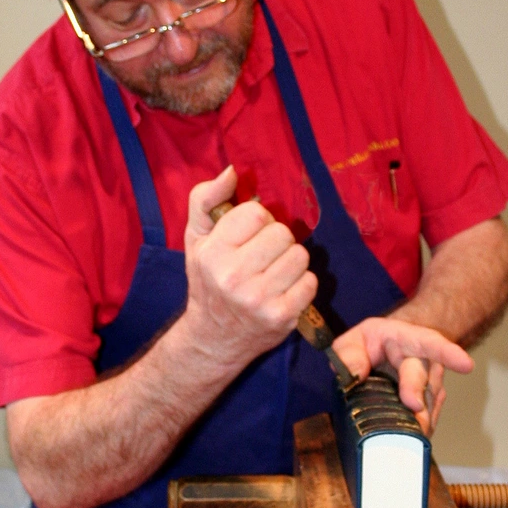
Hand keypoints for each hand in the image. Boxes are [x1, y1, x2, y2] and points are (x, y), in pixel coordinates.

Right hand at [181, 167, 317, 373]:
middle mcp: (233, 277)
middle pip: (282, 233)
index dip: (257, 222)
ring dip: (291, 262)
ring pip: (299, 256)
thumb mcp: (197, 238)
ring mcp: (259, 299)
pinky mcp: (281, 317)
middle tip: (262, 258)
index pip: (256, 214)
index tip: (248, 238)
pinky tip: (284, 291)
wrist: (213, 336)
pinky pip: (310, 282)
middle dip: (276, 242)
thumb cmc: (208, 279)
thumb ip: (206, 198)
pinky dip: (302, 284)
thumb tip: (232, 171)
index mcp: (212, 253)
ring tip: (274, 273)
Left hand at [332, 317, 472, 435]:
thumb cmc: (368, 347)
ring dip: (421, 417)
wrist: (382, 355)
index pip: (429, 343)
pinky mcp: (430, 403)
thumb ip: (347, 355)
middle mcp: (424, 360)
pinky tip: (411, 438)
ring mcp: (430, 383)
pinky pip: (429, 417)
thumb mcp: (351, 343)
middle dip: (419, 392)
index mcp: (405, 339)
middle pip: (426, 377)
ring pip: (430, 401)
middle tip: (413, 407)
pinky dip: (420, 429)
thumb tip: (354, 374)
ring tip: (410, 433)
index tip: (466, 365)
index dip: (448, 353)